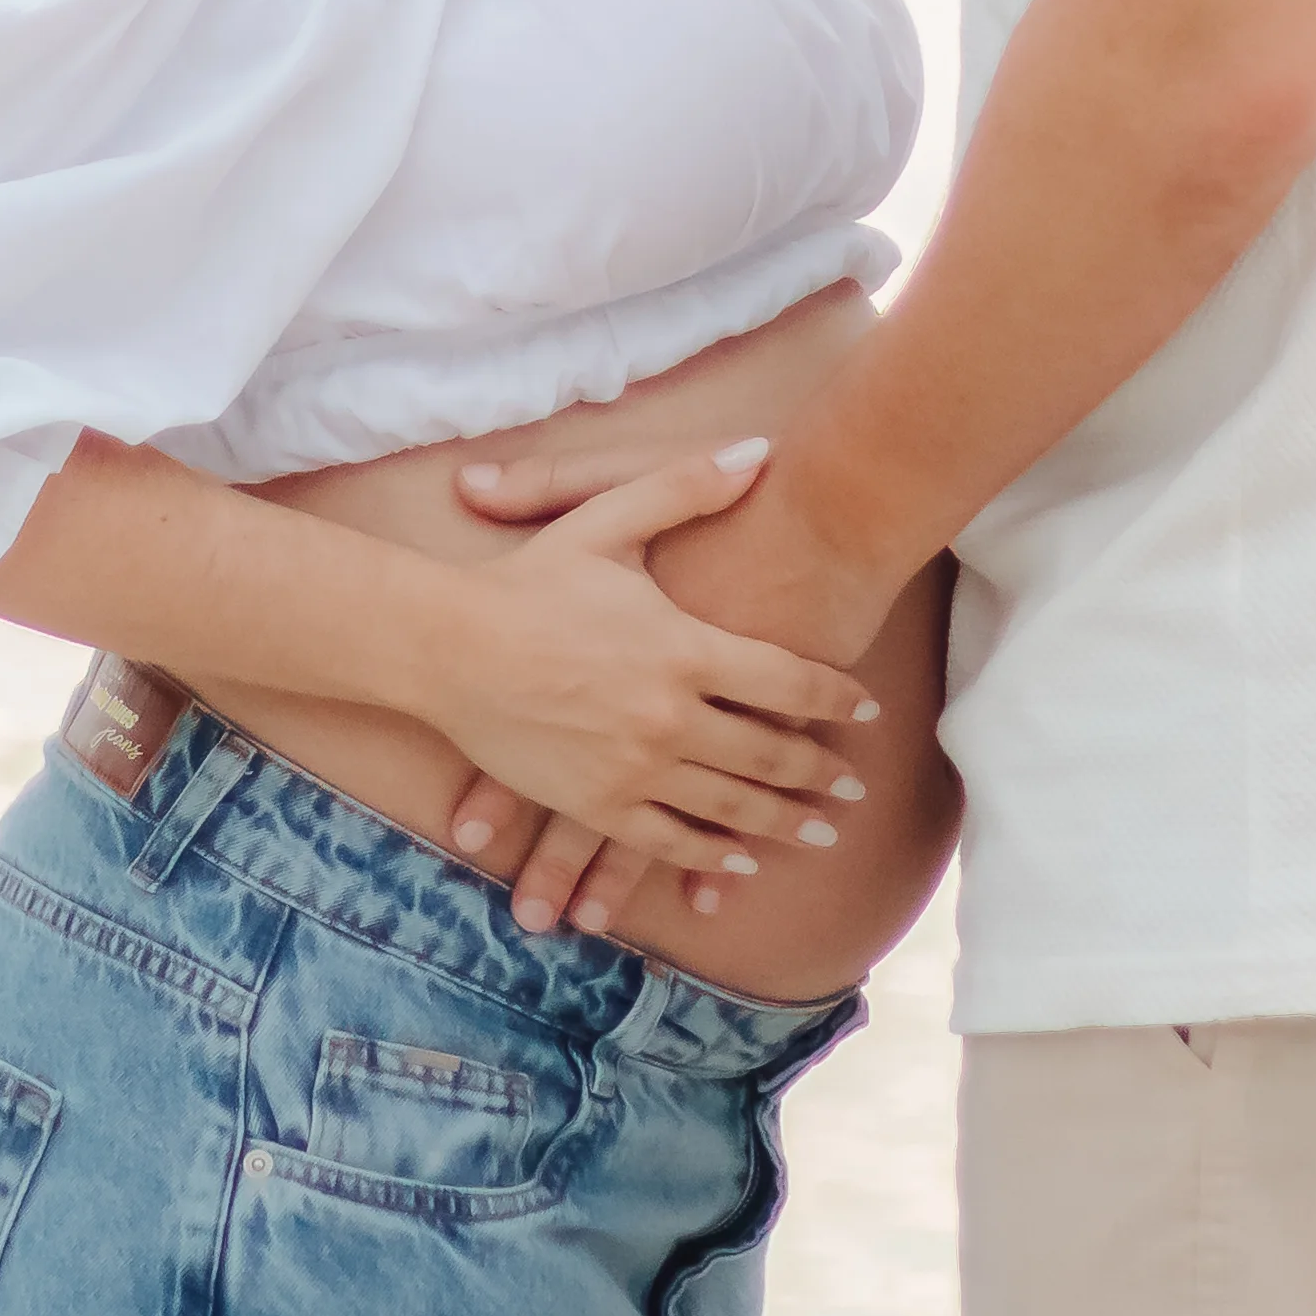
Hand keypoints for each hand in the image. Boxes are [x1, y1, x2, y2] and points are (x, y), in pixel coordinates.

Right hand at [407, 443, 883, 938]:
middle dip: (820, 774)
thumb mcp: (607, 519)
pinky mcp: (597, 804)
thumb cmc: (529, 579)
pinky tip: (739, 865)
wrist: (448, 646)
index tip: (867, 713)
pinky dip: (713, 857)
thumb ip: (686, 485)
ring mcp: (635, 767)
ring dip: (783, 825)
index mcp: (683, 647)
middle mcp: (670, 716)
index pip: (788, 682)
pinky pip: (671, 840)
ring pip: (730, 808)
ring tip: (821, 835)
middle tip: (854, 790)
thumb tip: (760, 450)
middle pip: (770, 755)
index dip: (836, 700)